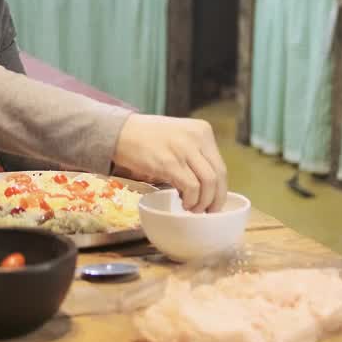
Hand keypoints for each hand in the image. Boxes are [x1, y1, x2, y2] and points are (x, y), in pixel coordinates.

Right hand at [112, 114, 227, 212]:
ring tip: (192, 208)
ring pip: (208, 183)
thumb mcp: (179, 137)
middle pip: (218, 176)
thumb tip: (208, 187)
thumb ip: (195, 154)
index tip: (215, 203)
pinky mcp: (169, 162)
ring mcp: (183, 149)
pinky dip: (190, 200)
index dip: (221, 190)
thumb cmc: (148, 138)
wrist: (120, 132)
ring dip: (203, 202)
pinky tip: (183, 202)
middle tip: (208, 211)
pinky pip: (191, 187)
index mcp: (202, 130)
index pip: (221, 166)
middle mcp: (196, 137)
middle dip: (216, 200)